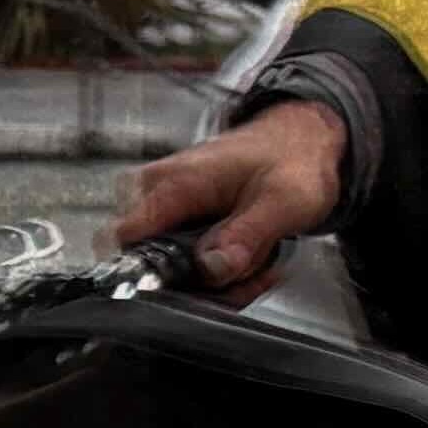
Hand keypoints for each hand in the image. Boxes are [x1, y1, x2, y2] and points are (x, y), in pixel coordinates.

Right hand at [112, 98, 345, 295]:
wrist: (300, 143)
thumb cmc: (291, 161)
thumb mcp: (282, 203)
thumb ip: (246, 237)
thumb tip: (212, 268)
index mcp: (176, 183)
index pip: (127, 240)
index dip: (156, 274)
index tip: (200, 284)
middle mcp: (158, 191)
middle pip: (152, 263)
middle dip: (203, 283)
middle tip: (250, 274)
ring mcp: (165, 206)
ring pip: (172, 269)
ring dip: (217, 280)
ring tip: (257, 263)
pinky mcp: (177, 218)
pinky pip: (186, 261)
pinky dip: (219, 270)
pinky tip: (248, 260)